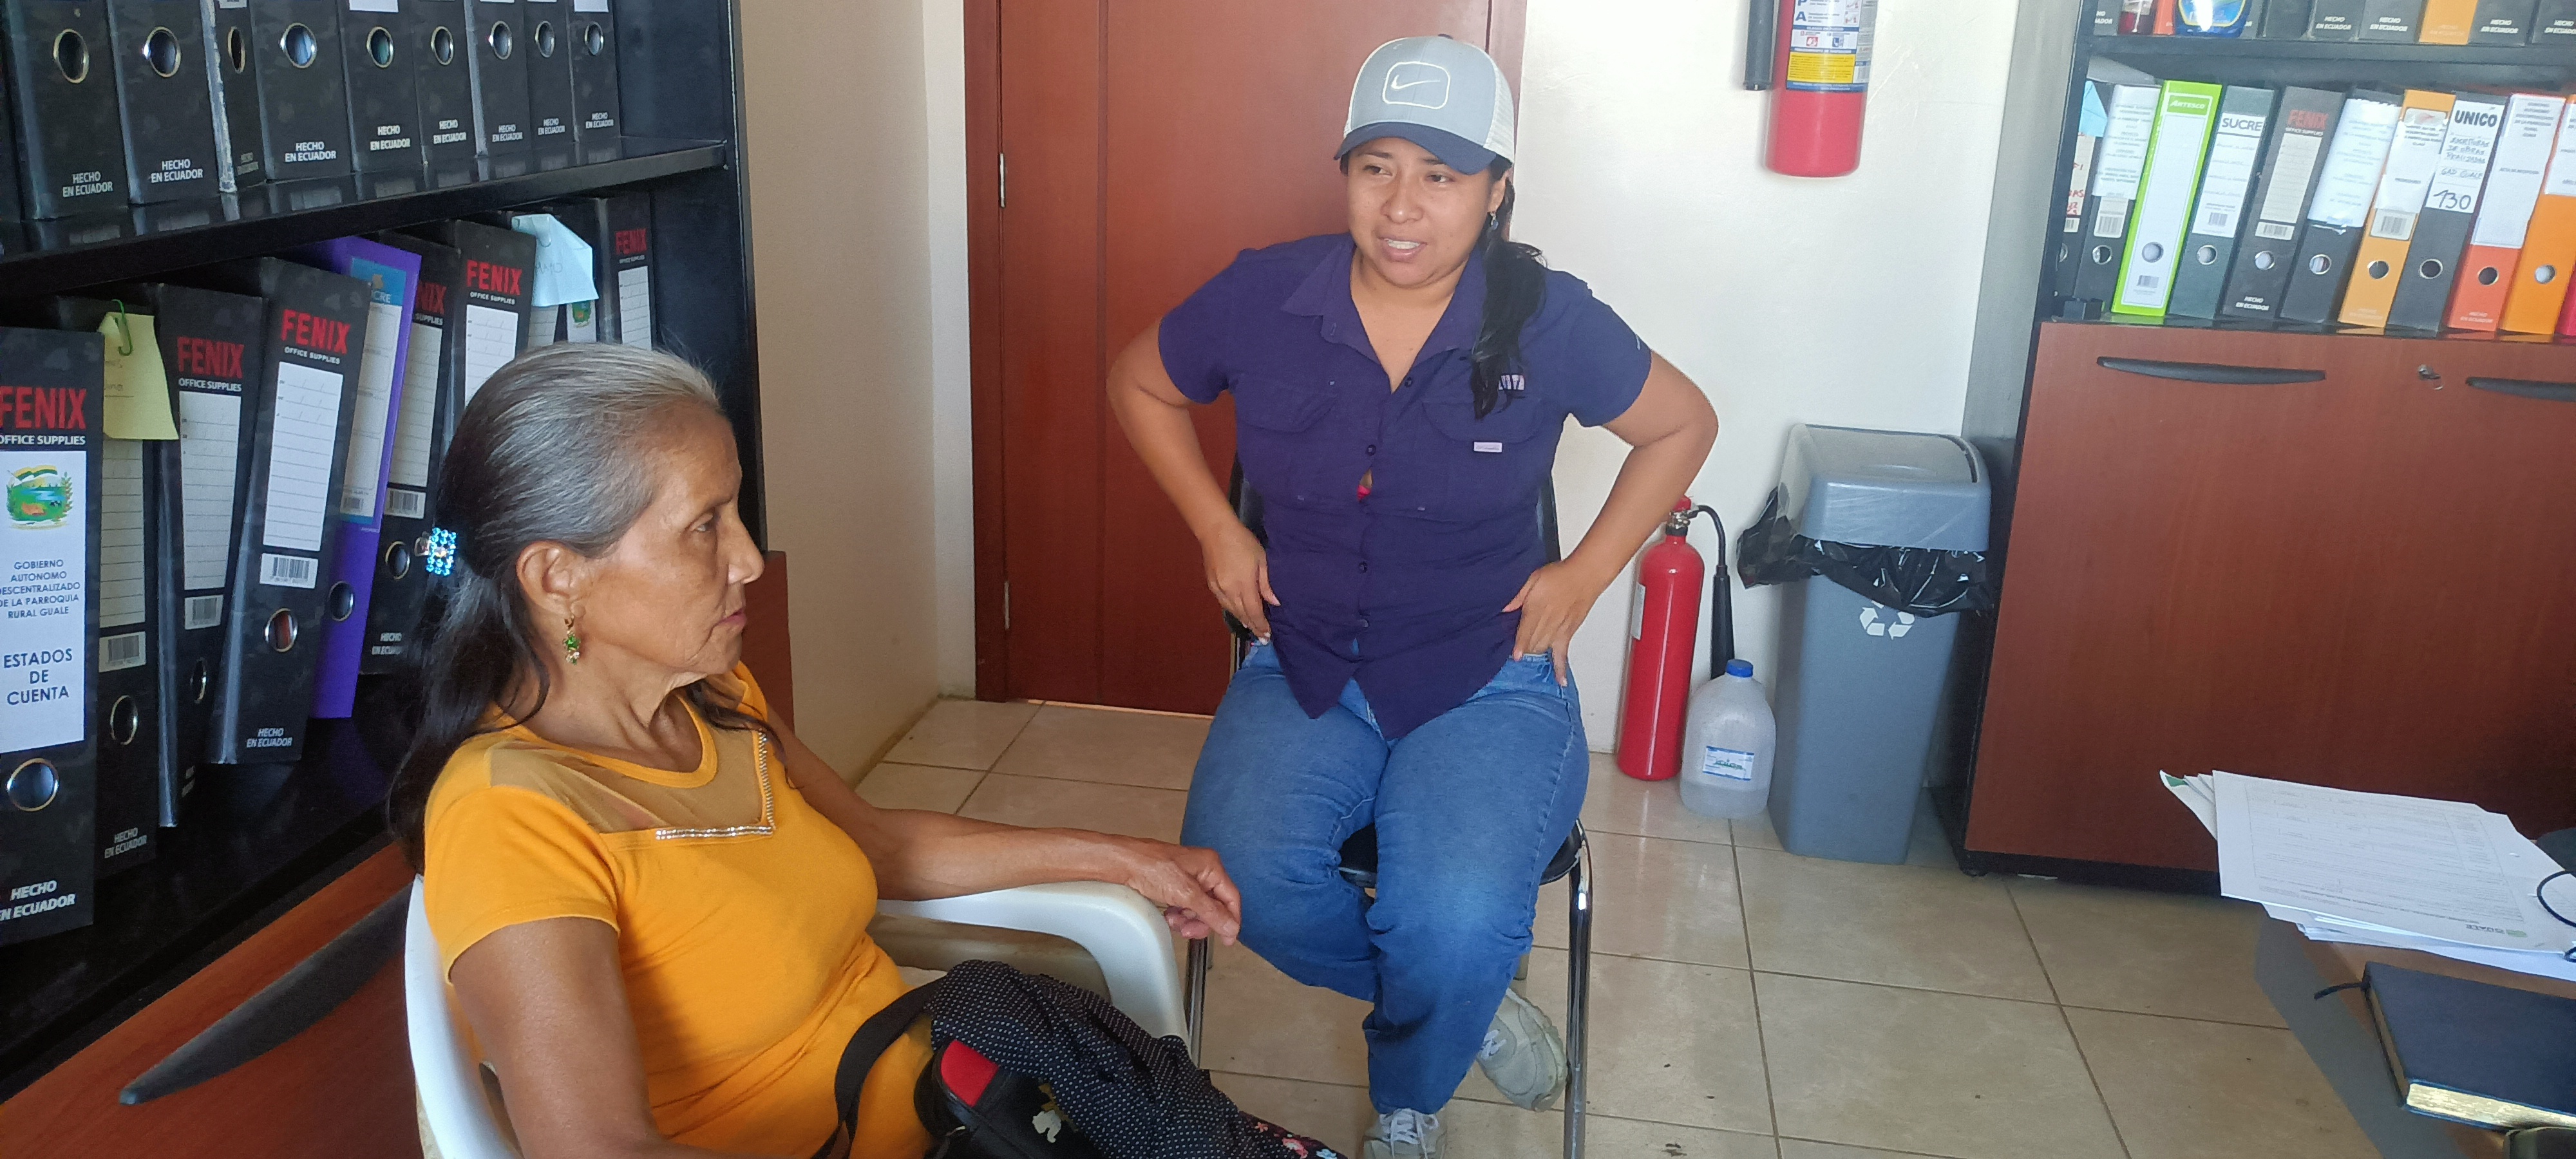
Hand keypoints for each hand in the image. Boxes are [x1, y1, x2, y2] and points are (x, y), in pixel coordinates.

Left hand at [1115, 839, 1243, 944]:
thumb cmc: (1149, 866)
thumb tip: (1231, 926)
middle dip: (1201, 921)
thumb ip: (1211, 912)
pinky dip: (1178, 916)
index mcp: (1211, 866)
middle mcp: (1202, 871)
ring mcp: (1187, 879)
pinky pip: (1184, 908)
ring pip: (1198, 910)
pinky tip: (1168, 916)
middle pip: (1214, 906)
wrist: (1122, 864)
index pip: (1231, 898)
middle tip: (1189, 931)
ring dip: (1187, 920)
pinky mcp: (1174, 886)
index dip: (1230, 919)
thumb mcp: (1185, 893)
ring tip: (1174, 921)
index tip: (1227, 938)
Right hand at [1200, 520, 1277, 641]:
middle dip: (1253, 627)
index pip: (1254, 612)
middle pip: (1243, 615)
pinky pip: (1224, 604)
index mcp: (1244, 585)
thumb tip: (1274, 602)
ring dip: (1243, 621)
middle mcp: (1229, 591)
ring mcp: (1218, 589)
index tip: (1268, 635)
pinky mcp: (1211, 585)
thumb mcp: (1261, 559)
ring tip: (1252, 629)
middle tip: (1262, 638)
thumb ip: (1266, 584)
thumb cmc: (1243, 541)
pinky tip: (1238, 613)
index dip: (1261, 625)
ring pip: (1232, 611)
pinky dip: (1233, 611)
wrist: (1215, 531)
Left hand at [1502, 560, 1612, 685]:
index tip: (1514, 656)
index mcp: (1537, 608)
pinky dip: (1561, 668)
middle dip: (1523, 651)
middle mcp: (1548, 622)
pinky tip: (1560, 681)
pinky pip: (1563, 654)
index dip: (1519, 645)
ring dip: (1534, 657)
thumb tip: (1503, 608)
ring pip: (1543, 650)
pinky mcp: (1568, 634)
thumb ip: (1517, 595)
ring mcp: (1559, 630)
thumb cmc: (1560, 575)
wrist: (1585, 576)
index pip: (1525, 631)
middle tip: (1513, 656)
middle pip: (1532, 644)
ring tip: (1526, 664)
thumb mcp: (1532, 578)